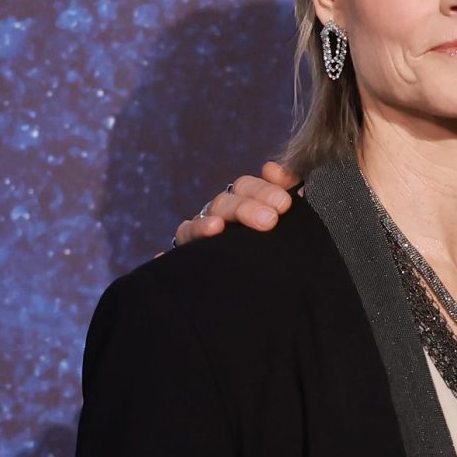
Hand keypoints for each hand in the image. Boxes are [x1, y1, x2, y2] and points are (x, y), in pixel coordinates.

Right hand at [172, 161, 299, 246]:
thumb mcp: (293, 219)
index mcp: (244, 201)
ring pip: (199, 223)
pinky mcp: (189, 257)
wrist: (279, 284)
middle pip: (225, 202)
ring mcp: (202, 235)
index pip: (246, 187)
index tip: (285, 204)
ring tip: (218, 228)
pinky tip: (163, 256)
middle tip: (270, 220)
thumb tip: (278, 172)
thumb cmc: (284, 243)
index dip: (264, 190)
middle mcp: (220, 214)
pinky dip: (169, 254)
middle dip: (246, 208)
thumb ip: (289, 193)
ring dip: (206, 225)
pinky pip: (177, 252)